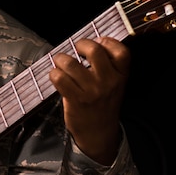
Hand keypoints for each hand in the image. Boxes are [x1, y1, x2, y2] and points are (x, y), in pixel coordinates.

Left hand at [49, 36, 129, 164]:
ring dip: (61, 59)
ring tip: (61, 62)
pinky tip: (56, 76)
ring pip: (71, 63)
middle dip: (81, 44)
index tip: (98, 41)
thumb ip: (108, 66)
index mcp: (121, 76)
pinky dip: (54, 73)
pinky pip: (59, 78)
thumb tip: (88, 44)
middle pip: (94, 50)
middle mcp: (108, 82)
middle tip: (76, 48)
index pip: (122, 52)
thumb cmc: (103, 104)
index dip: (108, 41)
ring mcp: (92, 91)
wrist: (99, 133)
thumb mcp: (115, 85)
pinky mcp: (76, 99)